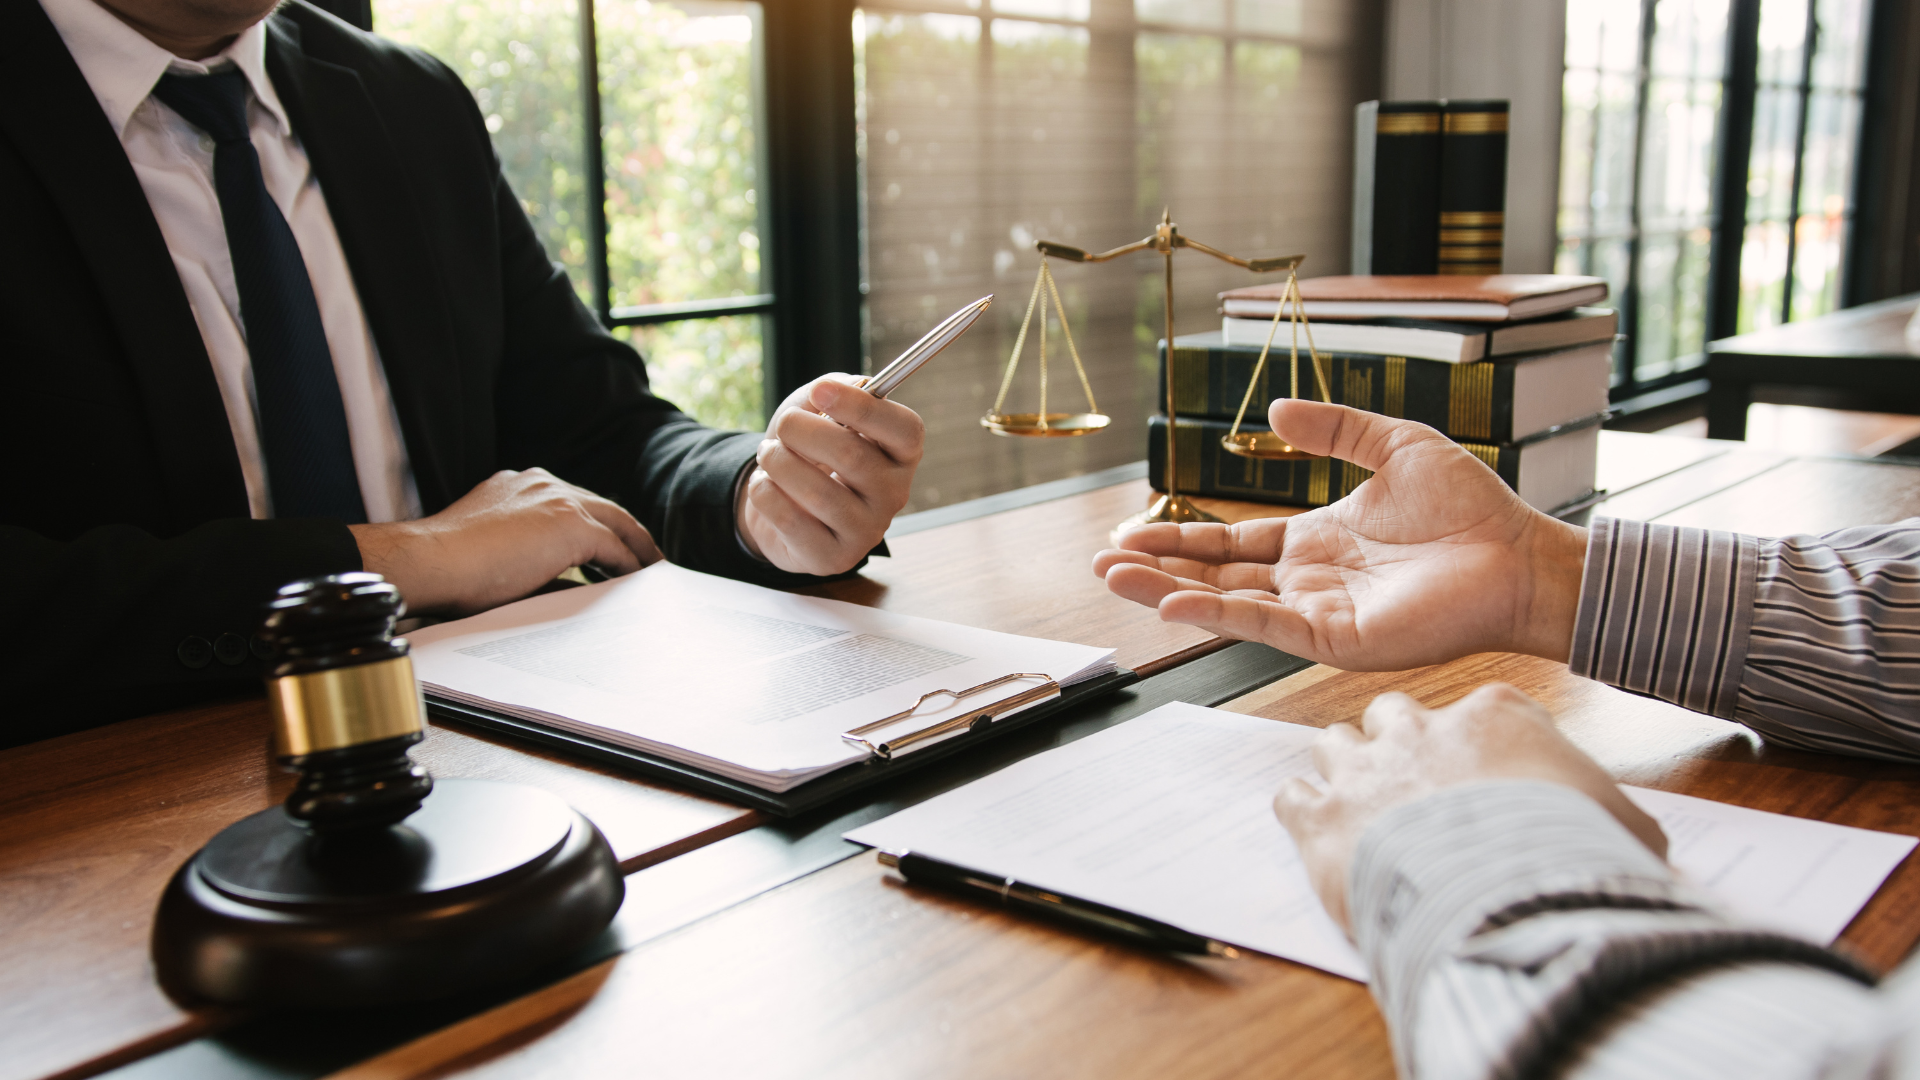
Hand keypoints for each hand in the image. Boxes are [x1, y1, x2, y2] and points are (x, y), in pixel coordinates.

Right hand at [348, 468, 660, 615]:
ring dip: (636, 548)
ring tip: (651, 571)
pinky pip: (614, 549)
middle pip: (601, 507)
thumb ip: (533, 560)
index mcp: (519, 485)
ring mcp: (558, 499)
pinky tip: (639, 582)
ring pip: (615, 522)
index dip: (594, 525)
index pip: (571, 502)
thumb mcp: (496, 554)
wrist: (429, 560)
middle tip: (646, 557)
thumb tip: (574, 588)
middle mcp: (541, 483)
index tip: (609, 547)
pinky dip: (630, 566)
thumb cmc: (447, 569)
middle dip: (626, 532)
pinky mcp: (571, 525)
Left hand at [738, 374, 924, 575]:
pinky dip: (765, 492)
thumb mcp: (819, 410)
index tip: (820, 392)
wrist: (782, 503)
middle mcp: (894, 494)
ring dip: (779, 462)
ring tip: (768, 454)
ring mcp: (867, 530)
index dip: (862, 407)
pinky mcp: (834, 557)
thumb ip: (829, 390)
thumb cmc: (809, 451)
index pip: (903, 429)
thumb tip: (828, 391)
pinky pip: (792, 520)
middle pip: (852, 455)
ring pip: (818, 492)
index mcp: (901, 453)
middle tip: (784, 425)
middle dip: (802, 431)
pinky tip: (765, 485)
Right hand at [1093, 399, 1586, 669]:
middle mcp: (1309, 583)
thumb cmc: (1473, 510)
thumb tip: (1278, 411)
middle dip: (1157, 569)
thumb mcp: (1394, 446)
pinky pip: (1266, 626)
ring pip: (1228, 604)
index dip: (1181, 540)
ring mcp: (1320, 614)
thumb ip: (1336, 429)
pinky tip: (1175, 602)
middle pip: (1215, 577)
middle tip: (1101, 561)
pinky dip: (1218, 615)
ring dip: (1168, 592)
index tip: (1131, 533)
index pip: (1232, 546)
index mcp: (1317, 543)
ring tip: (1114, 579)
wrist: (1521, 555)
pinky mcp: (1339, 639)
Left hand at [1273, 683, 1666, 931]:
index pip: (1477, 709)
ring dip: (1344, 770)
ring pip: (1333, 743)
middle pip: (1393, 713)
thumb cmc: (1569, 856)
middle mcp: (1420, 731)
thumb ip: (1614, 816)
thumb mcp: (1620, 823)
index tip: (1481, 768)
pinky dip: (1302, 811)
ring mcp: (1365, 771)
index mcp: (1494, 716)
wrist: (1508, 895)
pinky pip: (1292, 796)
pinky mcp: (1321, 819)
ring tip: (1359, 803)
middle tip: (1410, 780)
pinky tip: (1317, 830)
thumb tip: (1639, 840)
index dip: (1475, 742)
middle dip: (1397, 741)